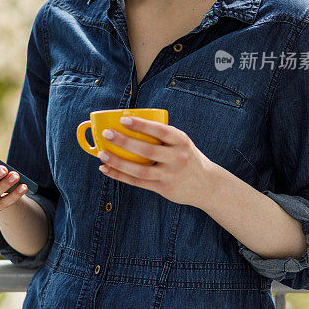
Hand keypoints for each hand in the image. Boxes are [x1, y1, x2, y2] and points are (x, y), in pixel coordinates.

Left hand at [96, 116, 214, 206]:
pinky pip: (138, 182)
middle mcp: (177, 158)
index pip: (160, 131)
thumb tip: (129, 123)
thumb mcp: (181, 143)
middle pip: (147, 150)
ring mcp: (170, 175)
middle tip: (107, 133)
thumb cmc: (186, 157)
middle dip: (124, 142)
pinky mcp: (164, 189)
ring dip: (118, 162)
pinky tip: (107, 169)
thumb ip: (162, 136)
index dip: (141, 125)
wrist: (207, 185)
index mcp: (181, 141)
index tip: (123, 119)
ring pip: (140, 170)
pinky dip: (120, 176)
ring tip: (102, 154)